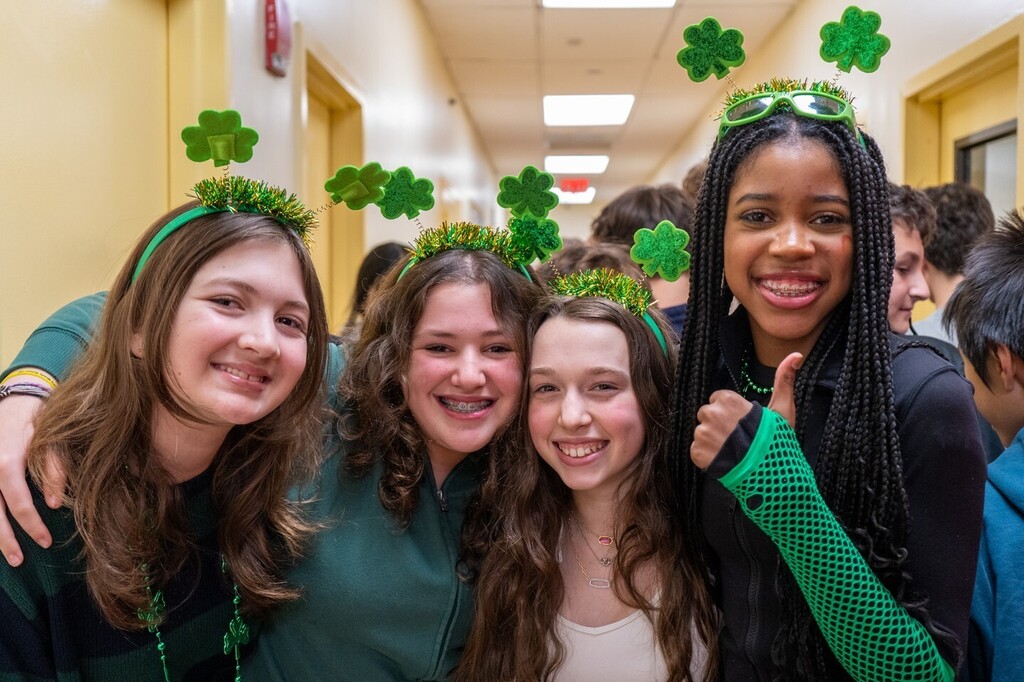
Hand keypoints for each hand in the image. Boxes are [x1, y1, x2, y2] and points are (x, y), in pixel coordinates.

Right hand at [0, 394, 65, 565]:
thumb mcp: (51, 439)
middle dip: (4, 540)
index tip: (44, 541)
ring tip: (5, 554)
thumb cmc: (37, 418)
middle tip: (19, 560)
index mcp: (7, 462)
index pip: (18, 503)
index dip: (31, 525)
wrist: (16, 397)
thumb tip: (55, 503)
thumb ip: (55, 469)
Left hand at [690, 352, 803, 469]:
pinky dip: (707, 457)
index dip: (730, 413)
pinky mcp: (697, 453)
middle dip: (719, 426)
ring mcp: (702, 435)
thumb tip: (796, 354)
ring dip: (713, 442)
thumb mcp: (783, 409)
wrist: (772, 476)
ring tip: (733, 452)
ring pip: (701, 434)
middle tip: (738, 440)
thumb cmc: (778, 441)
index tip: (743, 425)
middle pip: (707, 416)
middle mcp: (711, 414)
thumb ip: (784, 380)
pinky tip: (725, 461)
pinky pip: (697, 451)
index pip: (718, 401)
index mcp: (727, 400)